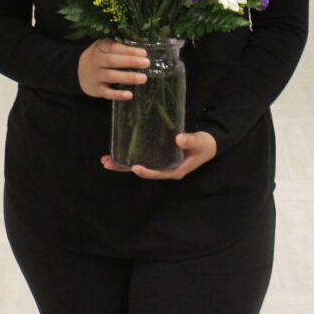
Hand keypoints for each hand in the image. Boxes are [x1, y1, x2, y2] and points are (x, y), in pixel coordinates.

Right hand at [77, 39, 148, 99]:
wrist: (79, 71)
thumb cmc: (100, 57)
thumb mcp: (105, 48)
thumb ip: (119, 48)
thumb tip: (142, 52)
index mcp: (100, 47)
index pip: (114, 47)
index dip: (129, 50)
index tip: (144, 53)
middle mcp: (96, 61)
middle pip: (112, 61)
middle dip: (130, 62)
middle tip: (146, 63)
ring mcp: (96, 76)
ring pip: (111, 76)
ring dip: (128, 77)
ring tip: (143, 78)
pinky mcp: (97, 89)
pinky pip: (107, 92)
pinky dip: (118, 94)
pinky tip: (129, 95)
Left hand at [101, 131, 217, 180]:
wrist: (207, 144)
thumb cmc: (204, 145)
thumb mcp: (200, 142)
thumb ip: (190, 141)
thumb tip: (179, 139)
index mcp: (176, 169)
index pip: (159, 173)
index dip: (148, 172)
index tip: (135, 168)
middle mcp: (166, 169)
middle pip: (144, 172)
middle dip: (125, 169)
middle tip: (108, 164)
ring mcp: (162, 164)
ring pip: (141, 166)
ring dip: (123, 164)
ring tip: (106, 160)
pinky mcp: (159, 156)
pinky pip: (144, 158)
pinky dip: (131, 156)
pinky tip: (119, 152)